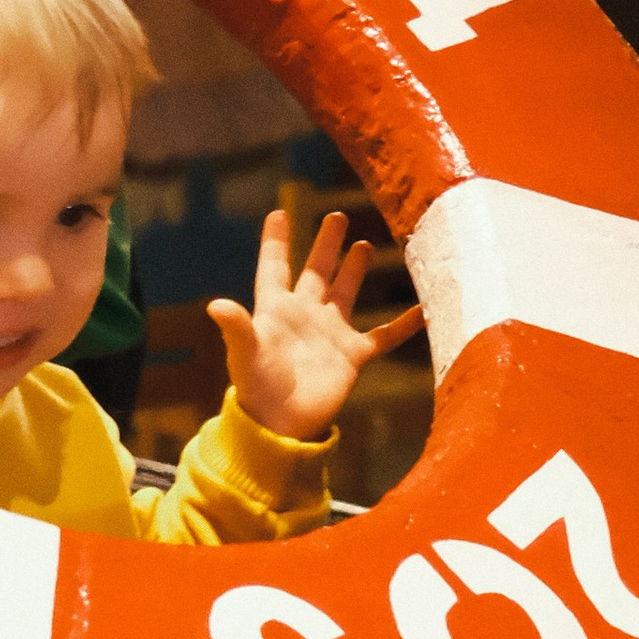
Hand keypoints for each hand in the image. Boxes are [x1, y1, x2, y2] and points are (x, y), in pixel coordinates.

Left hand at [212, 208, 425, 441]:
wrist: (281, 426)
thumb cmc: (257, 389)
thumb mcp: (244, 354)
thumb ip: (237, 327)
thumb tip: (215, 305)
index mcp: (276, 309)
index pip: (275, 266)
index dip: (276, 241)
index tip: (278, 213)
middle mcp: (305, 315)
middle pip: (316, 271)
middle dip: (325, 245)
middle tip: (336, 217)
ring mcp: (330, 333)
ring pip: (345, 293)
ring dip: (353, 270)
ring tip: (363, 244)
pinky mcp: (352, 356)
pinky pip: (383, 336)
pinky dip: (403, 325)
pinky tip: (423, 309)